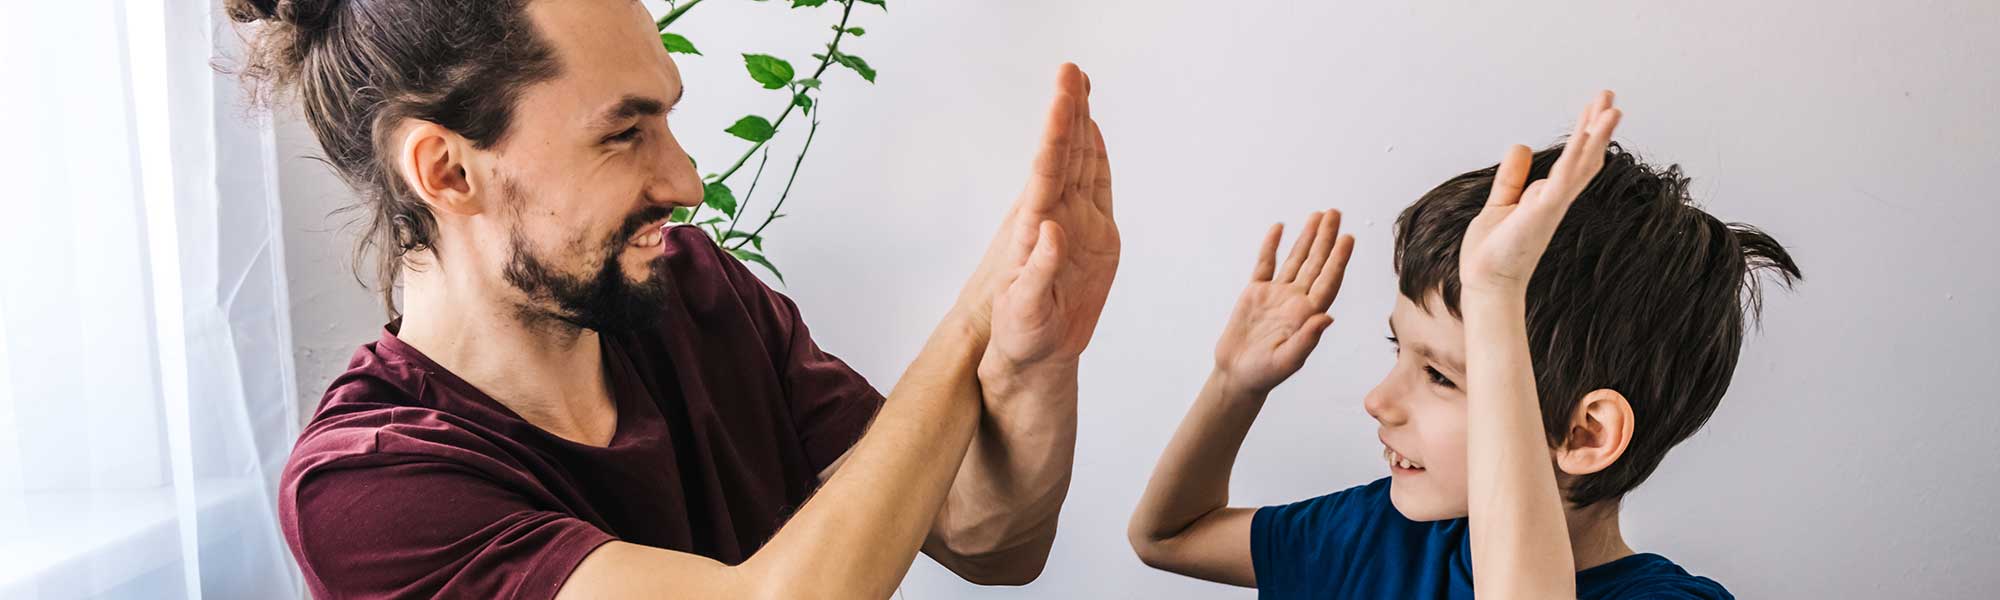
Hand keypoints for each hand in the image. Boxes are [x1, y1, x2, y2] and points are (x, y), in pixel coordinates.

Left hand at [970, 63, 1119, 370]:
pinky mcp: (1094, 236)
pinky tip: (1090, 131)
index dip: (1056, 130)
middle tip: (1070, 70)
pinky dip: (1095, 156)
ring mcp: (1075, 223)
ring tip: (1078, 84)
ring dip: (1078, 124)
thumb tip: (1051, 231)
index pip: (1048, 170)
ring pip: (1078, 163)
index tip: (1062, 94)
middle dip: (1067, 111)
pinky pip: (1096, 188)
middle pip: (1063, 154)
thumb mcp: (1024, 310)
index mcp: (1036, 230)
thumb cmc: (1021, 335)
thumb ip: (1039, 271)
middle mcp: (1054, 218)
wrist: (1035, 354)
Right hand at [1212, 210, 1354, 395]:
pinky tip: (1279, 228)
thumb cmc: (1264, 374)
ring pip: (1295, 259)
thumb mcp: (1287, 361)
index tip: (1347, 238)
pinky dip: (1271, 246)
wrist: (1237, 375)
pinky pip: (1265, 264)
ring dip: (1307, 237)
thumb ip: (1307, 339)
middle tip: (1335, 213)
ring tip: (1318, 216)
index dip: (1338, 259)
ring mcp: (1276, 295)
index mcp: (1306, 315)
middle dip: (1326, 238)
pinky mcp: (1255, 293)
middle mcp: (1295, 301)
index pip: (1327, 281)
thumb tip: (1327, 317)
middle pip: (1315, 263)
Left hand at [1459, 91, 1621, 295]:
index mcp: (1547, 196)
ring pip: (1580, 165)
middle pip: (1585, 157)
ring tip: (1611, 110)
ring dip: (1596, 137)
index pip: (1573, 158)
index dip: (1584, 132)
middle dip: (1597, 126)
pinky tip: (1584, 138)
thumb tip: (1520, 147)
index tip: (1595, 107)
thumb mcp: (1500, 203)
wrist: (1487, 282)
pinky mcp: (1540, 213)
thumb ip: (1512, 178)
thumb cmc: (1494, 252)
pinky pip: (1561, 181)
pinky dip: (1573, 159)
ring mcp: (1551, 206)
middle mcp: (1555, 200)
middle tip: (1610, 97)